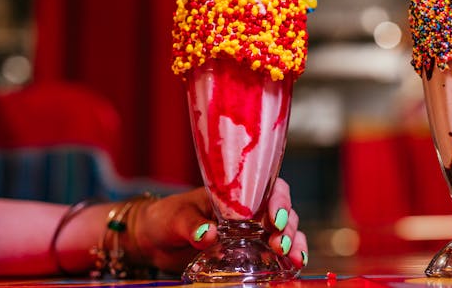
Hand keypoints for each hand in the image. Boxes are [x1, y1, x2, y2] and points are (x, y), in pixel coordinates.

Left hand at [129, 178, 306, 273]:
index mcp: (237, 194)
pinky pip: (278, 253)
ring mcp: (254, 233)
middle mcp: (251, 210)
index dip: (278, 199)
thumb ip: (192, 224)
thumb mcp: (176, 217)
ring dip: (294, 242)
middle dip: (288, 225)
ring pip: (287, 230)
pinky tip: (295, 265)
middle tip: (279, 243)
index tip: (274, 217)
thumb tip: (208, 234)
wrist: (156, 241)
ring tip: (292, 258)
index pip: (268, 187)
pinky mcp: (251, 253)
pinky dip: (291, 257)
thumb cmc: (167, 218)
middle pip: (284, 210)